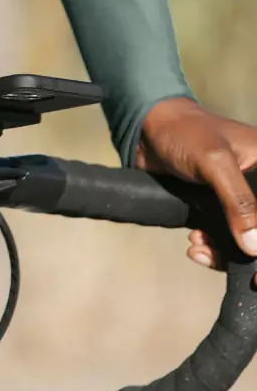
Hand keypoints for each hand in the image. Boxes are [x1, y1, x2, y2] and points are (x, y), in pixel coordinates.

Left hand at [136, 97, 256, 271]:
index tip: (254, 255)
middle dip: (248, 249)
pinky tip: (195, 244)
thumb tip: (254, 247)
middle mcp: (255, 184)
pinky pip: (221, 236)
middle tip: (229, 260)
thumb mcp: (216, 163)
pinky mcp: (213, 207)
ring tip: (199, 244)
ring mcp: (235, 197)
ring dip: (225, 250)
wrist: (145, 129)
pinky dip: (211, 246)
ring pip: (243, 237)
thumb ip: (238, 202)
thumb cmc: (185, 133)